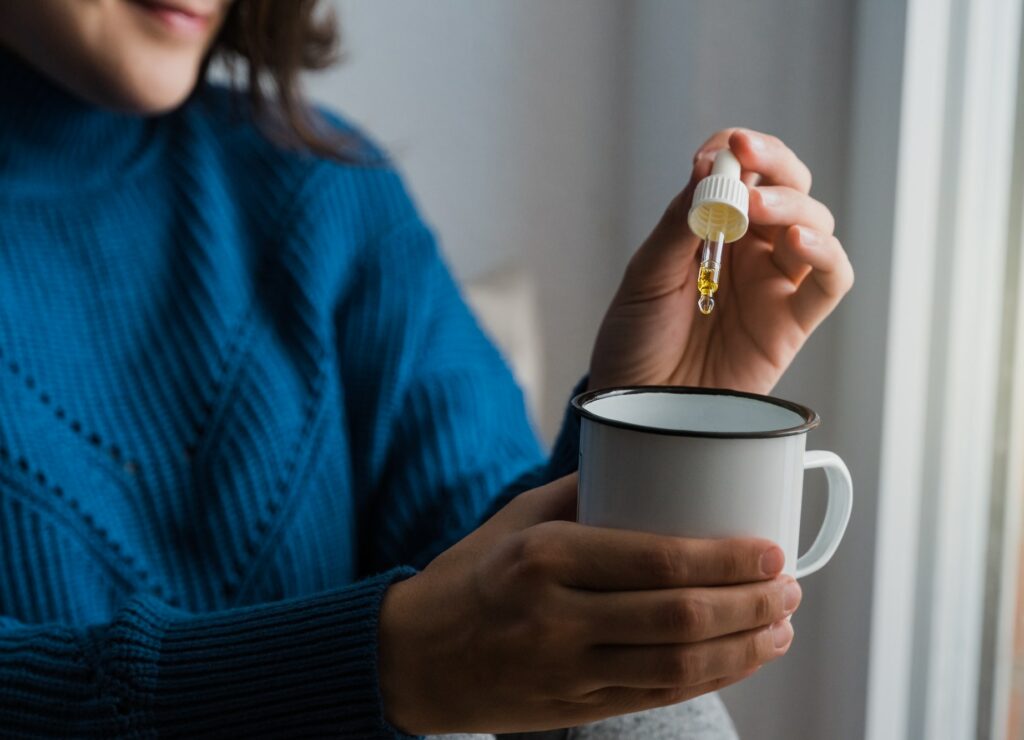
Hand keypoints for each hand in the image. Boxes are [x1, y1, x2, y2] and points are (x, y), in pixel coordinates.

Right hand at [378, 475, 800, 733]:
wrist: (415, 658)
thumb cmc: (470, 574)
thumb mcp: (517, 517)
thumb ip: (584, 494)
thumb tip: (654, 471)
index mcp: (546, 558)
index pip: (657, 561)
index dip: (726, 561)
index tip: (771, 551)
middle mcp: (559, 617)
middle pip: (680, 617)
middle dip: (751, 605)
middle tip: (789, 588)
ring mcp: (567, 670)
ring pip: (679, 667)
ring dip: (743, 649)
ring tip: (780, 628)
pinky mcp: (575, 707)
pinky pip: (657, 695)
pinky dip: (709, 679)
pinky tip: (739, 661)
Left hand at [590, 128, 853, 393]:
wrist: (638, 406)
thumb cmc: (635, 341)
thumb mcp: (646, 276)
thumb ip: (679, 225)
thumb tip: (708, 169)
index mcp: (709, 229)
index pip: (740, 171)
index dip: (737, 151)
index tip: (722, 148)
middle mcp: (748, 250)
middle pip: (786, 187)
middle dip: (773, 163)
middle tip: (746, 156)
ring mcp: (773, 284)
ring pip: (814, 223)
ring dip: (792, 203)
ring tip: (754, 207)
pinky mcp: (792, 322)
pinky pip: (830, 280)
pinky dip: (826, 253)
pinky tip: (799, 241)